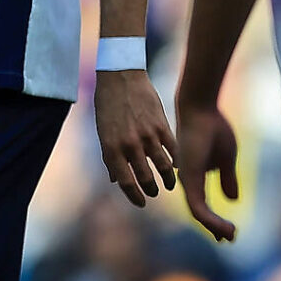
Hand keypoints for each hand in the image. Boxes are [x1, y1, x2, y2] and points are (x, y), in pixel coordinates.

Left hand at [95, 68, 178, 206]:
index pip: (125, 182)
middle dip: (151, 190)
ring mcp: (147, 135)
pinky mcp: (161, 125)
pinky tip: (177, 167)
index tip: (141, 203)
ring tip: (169, 185)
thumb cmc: (108, 105)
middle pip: (146, 178)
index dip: (134, 196)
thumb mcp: (103, 132)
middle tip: (154, 193)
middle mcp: (129, 145)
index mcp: (111, 148)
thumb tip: (115, 180)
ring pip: (163, 167)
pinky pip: (173, 150)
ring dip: (167, 180)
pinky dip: (176, 161)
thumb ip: (109, 157)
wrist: (121, 77)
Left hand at [176, 100, 240, 240]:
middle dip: (214, 226)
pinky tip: (222, 226)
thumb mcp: (226, 158)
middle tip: (229, 238)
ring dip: (214, 225)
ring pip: (198, 212)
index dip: (214, 219)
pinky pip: (197, 205)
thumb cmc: (213, 128)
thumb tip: (232, 199)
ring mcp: (187, 179)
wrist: (201, 108)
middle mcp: (187, 180)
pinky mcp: (189, 177)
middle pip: (199, 211)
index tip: (228, 231)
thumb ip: (227, 178)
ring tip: (229, 234)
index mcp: (195, 176)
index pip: (202, 204)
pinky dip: (209, 218)